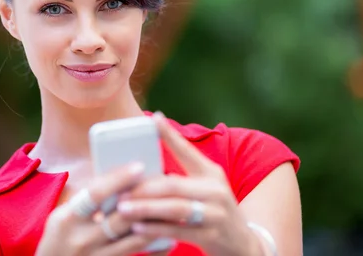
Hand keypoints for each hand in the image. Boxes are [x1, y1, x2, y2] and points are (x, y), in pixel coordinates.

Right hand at [35, 162, 162, 255]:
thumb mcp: (63, 217)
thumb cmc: (60, 239)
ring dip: (156, 225)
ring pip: (135, 241)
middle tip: (167, 187)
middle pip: (121, 218)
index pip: (95, 193)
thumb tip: (121, 178)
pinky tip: (167, 239)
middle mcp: (80, 240)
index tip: (139, 166)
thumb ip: (87, 201)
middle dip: (146, 201)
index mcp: (66, 219)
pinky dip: (154, 249)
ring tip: (173, 210)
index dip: (118, 178)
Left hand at [115, 112, 262, 255]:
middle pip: (174, 184)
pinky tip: (138, 228)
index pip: (187, 151)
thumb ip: (181, 179)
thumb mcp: (205, 189)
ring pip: (175, 208)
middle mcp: (215, 190)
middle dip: (144, 187)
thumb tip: (142, 168)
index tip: (154, 119)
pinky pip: (180, 231)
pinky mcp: (213, 235)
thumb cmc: (213, 212)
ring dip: (146, 208)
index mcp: (210, 173)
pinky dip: (157, 229)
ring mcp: (216, 213)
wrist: (243, 244)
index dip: (170, 135)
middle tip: (119, 189)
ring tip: (123, 208)